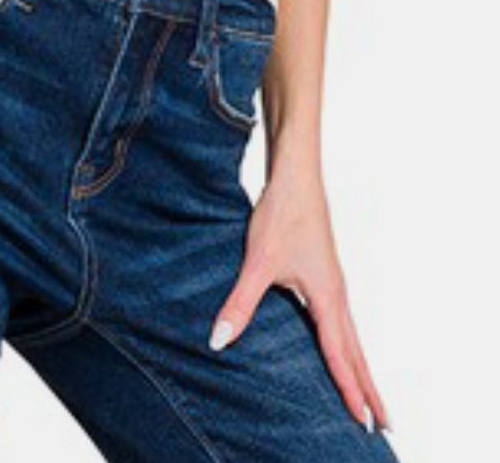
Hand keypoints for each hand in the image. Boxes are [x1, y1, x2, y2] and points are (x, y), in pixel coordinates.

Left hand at [207, 163, 390, 433]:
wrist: (297, 176)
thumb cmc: (282, 215)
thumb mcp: (258, 263)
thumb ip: (240, 304)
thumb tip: (219, 341)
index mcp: (327, 298)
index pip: (340, 355)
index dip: (349, 389)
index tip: (364, 421)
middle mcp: (338, 295)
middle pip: (357, 352)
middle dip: (368, 389)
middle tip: (383, 426)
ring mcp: (335, 285)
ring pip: (352, 337)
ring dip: (361, 368)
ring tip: (368, 397)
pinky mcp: (327, 275)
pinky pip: (343, 322)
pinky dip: (349, 346)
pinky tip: (341, 348)